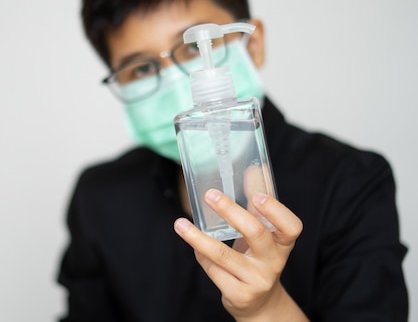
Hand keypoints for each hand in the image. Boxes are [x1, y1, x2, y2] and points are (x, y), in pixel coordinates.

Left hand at [173, 189, 306, 320]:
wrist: (259, 303)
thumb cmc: (258, 259)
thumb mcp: (263, 234)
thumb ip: (257, 205)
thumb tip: (252, 169)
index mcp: (283, 244)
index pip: (291, 227)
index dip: (276, 211)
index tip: (257, 196)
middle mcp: (274, 262)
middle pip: (256, 234)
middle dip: (231, 212)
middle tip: (210, 195)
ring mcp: (256, 280)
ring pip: (224, 255)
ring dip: (198, 238)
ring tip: (180, 224)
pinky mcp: (239, 294)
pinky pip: (213, 269)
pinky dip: (200, 254)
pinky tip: (192, 243)